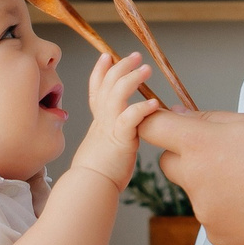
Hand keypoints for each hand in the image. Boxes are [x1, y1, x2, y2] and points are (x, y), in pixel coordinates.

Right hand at [71, 52, 160, 187]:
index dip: (101, 71)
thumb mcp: (101, 148)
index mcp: (99, 122)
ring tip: (147, 68)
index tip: (106, 56)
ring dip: (132, 79)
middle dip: (121, 66)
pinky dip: (142, 109)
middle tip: (136, 55)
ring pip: (117, 95)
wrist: (89, 188)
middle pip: (108, 85)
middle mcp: (102, 120)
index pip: (96, 89)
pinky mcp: (119, 140)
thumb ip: (110, 138)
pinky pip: (130, 119)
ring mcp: (109, 128)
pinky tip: (155, 104)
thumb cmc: (97, 175)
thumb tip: (119, 140)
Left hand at [138, 110, 243, 244]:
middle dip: (187, 156)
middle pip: (169, 162)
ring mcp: (204, 211)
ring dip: (214, 184)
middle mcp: (194, 179)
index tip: (164, 121)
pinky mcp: (216, 236)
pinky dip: (229, 210)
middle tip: (224, 154)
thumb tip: (180, 115)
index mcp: (200, 145)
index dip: (154, 122)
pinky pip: (213, 216)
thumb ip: (211, 119)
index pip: (151, 128)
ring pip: (196, 191)